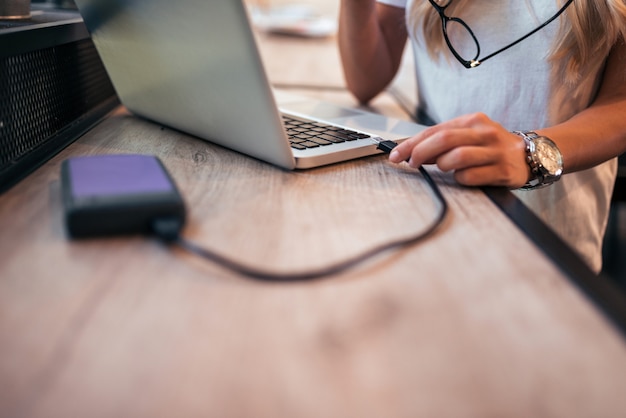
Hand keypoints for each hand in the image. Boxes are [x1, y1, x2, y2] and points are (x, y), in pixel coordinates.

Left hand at [389, 113, 530, 187]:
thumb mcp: (469, 137)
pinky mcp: (502, 171)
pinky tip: (462, 177)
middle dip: (420, 152)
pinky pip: (471, 176)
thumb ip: (443, 143)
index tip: (395, 154)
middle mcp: (484, 133)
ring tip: (442, 168)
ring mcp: (494, 151)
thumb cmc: (491, 147)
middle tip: (410, 163)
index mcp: (472, 121)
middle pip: (444, 140)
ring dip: (442, 165)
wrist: (532, 155)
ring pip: (457, 157)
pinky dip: (460, 179)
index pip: (434, 130)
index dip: (411, 143)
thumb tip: (411, 152)